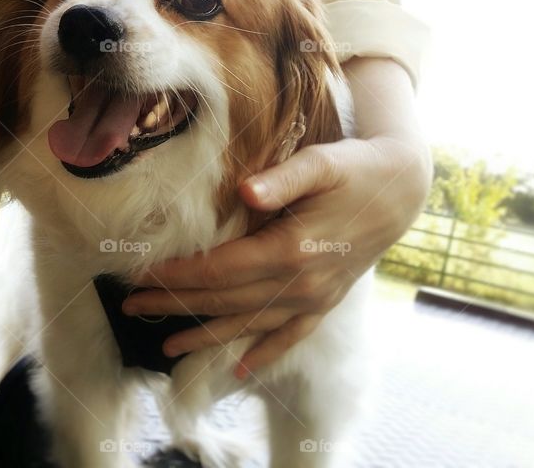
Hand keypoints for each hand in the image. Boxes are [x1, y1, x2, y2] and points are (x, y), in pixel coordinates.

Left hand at [121, 58, 430, 376]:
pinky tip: (239, 372)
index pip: (221, 270)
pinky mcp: (325, 303)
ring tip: (166, 346)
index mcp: (293, 249)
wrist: (402, 189)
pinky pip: (290, 338)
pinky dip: (264, 355)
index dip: (178, 275)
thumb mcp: (322, 162)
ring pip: (250, 324)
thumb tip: (245, 191)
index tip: (142, 275)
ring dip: (206, 335)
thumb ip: (283, 179)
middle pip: (225, 300)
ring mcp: (315, 299)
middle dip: (175, 304)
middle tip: (131, 305)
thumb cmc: (356, 169)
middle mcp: (302, 284)